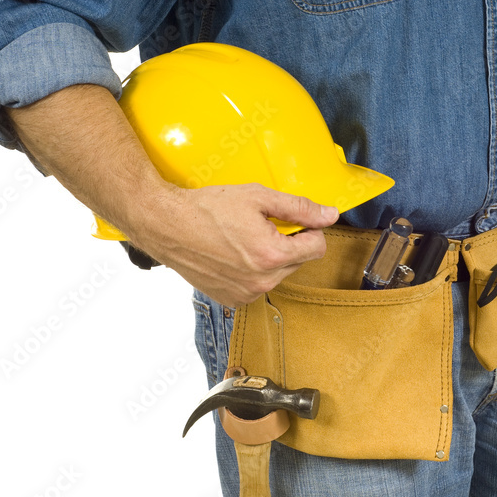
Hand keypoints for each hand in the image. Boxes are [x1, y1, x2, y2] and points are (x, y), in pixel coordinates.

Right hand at [128, 182, 338, 306]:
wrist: (166, 225)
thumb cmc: (208, 209)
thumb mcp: (259, 197)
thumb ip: (299, 207)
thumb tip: (330, 215)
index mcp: (272, 256)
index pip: (317, 247)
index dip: (309, 229)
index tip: (291, 220)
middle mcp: (261, 282)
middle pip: (299, 261)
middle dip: (288, 243)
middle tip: (261, 226)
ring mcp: (246, 294)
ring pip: (279, 274)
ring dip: (271, 258)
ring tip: (243, 239)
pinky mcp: (232, 300)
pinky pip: (258, 285)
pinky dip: (253, 271)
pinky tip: (233, 255)